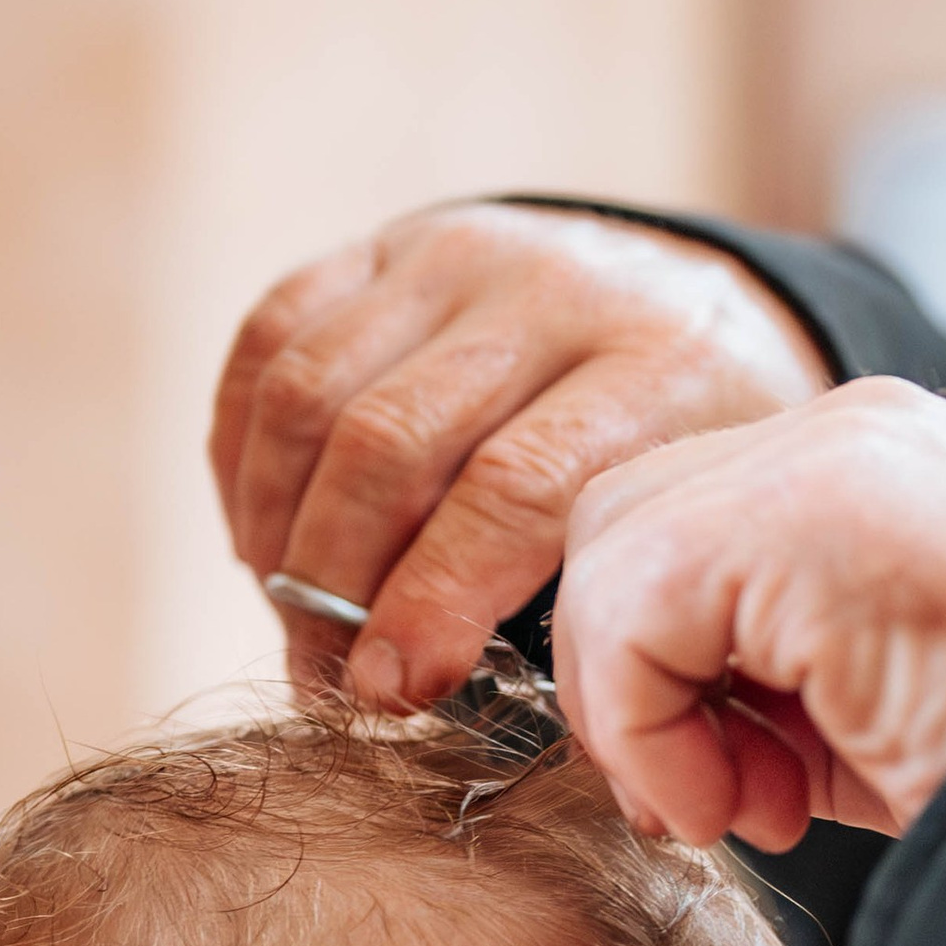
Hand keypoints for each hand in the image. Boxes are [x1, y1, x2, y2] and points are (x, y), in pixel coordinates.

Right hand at [208, 203, 825, 709]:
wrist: (700, 302)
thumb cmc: (687, 462)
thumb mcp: (690, 524)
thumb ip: (599, 599)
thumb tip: (451, 702)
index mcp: (657, 366)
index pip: (511, 488)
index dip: (430, 601)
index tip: (388, 690)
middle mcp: (553, 290)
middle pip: (387, 442)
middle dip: (334, 583)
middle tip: (325, 679)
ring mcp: (460, 252)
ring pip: (309, 392)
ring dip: (277, 527)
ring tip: (291, 618)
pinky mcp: (388, 243)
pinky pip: (270, 336)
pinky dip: (245, 452)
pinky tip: (263, 533)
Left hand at [554, 384, 945, 853]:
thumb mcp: (895, 717)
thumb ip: (776, 688)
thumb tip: (659, 733)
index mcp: (885, 473)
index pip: (686, 530)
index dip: (664, 668)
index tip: (737, 794)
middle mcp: (856, 434)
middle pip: (626, 522)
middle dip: (632, 678)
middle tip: (718, 805)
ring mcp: (837, 455)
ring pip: (612, 553)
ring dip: (641, 712)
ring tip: (754, 810)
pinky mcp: (808, 510)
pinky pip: (629, 605)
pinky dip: (650, 731)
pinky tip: (755, 808)